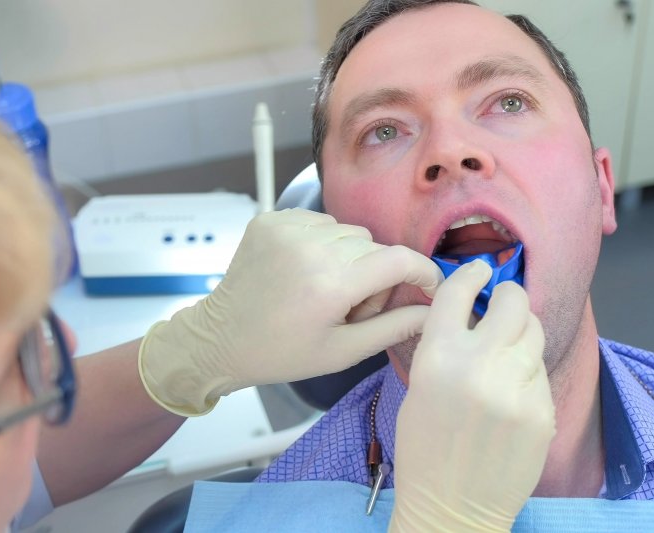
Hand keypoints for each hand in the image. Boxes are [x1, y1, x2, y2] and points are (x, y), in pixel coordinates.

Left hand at [138, 208, 442, 415]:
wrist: (220, 340)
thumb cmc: (281, 353)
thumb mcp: (342, 351)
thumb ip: (394, 328)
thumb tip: (434, 311)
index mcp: (330, 284)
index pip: (399, 260)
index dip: (422, 272)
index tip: (427, 286)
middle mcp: (310, 247)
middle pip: (374, 247)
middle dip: (376, 276)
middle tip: (351, 308)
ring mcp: (287, 228)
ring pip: (349, 232)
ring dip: (349, 257)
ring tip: (325, 288)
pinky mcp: (271, 219)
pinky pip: (320, 221)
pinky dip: (323, 242)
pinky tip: (306, 270)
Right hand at [389, 260, 554, 531]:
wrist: (451, 508)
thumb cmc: (424, 449)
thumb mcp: (418, 387)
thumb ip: (444, 345)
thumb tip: (472, 311)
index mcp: (438, 357)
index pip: (459, 290)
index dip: (471, 272)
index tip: (479, 270)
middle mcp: (481, 365)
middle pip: (513, 301)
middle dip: (508, 295)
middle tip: (502, 302)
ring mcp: (518, 388)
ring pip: (534, 332)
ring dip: (521, 331)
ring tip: (508, 347)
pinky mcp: (543, 411)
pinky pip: (541, 370)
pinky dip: (528, 369)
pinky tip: (513, 389)